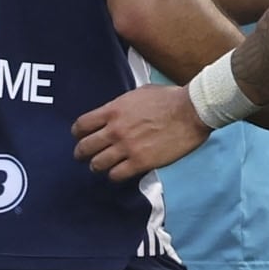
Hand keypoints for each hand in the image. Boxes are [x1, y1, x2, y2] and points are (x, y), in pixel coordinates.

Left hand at [73, 79, 212, 181]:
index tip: (80, 137)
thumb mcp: (139, 93)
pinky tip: (120, 173)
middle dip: (81, 153)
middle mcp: (115, 130)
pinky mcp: (140, 162)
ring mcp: (126, 148)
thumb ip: (123, 105)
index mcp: (113, 110)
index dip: (78, 133)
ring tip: (101, 167)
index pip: (81, 125)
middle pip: (85, 147)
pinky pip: (116, 175)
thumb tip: (117, 112)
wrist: (190, 111)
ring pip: (97, 164)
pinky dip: (115, 176)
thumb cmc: (169, 98)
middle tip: (84, 156)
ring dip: (97, 166)